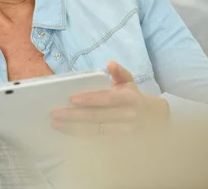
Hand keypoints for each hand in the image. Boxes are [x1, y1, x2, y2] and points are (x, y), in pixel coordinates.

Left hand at [52, 62, 168, 138]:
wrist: (152, 120)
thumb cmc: (133, 97)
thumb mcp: (129, 82)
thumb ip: (119, 72)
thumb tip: (110, 64)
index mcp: (129, 98)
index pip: (107, 99)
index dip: (90, 100)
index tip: (72, 99)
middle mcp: (127, 116)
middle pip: (98, 117)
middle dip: (74, 116)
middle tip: (55, 113)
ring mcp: (123, 132)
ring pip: (95, 131)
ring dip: (74, 128)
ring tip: (56, 124)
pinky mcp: (118, 142)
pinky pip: (96, 140)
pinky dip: (80, 136)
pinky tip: (67, 131)